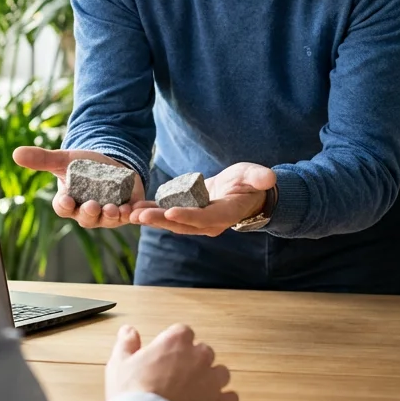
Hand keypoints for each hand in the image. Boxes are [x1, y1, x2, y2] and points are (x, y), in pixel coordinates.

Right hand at [12, 147, 144, 228]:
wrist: (110, 162)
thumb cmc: (83, 164)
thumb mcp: (64, 159)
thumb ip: (42, 159)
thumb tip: (16, 153)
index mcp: (69, 202)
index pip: (63, 207)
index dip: (64, 205)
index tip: (66, 199)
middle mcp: (88, 212)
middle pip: (87, 218)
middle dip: (90, 213)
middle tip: (93, 205)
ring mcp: (108, 214)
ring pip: (109, 220)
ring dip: (112, 216)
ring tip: (116, 209)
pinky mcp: (128, 210)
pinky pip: (132, 216)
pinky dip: (135, 214)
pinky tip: (136, 208)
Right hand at [106, 324, 237, 400]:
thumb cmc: (134, 394)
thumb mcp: (120, 364)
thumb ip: (126, 344)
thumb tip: (128, 331)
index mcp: (176, 342)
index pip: (183, 332)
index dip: (175, 343)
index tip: (167, 353)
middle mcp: (198, 357)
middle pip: (204, 351)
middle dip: (194, 360)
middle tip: (178, 374)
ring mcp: (211, 381)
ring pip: (220, 372)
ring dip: (211, 378)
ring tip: (195, 389)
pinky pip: (230, 397)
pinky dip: (222, 400)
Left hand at [131, 162, 275, 236]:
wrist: (244, 193)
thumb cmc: (250, 183)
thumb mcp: (255, 176)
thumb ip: (259, 177)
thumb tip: (268, 178)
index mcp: (224, 214)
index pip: (204, 218)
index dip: (188, 216)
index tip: (170, 212)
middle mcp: (208, 223)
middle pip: (182, 224)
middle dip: (160, 221)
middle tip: (139, 216)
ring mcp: (196, 221)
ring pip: (171, 223)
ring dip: (151, 219)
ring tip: (131, 214)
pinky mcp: (186, 214)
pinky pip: (166, 216)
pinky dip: (151, 213)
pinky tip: (134, 209)